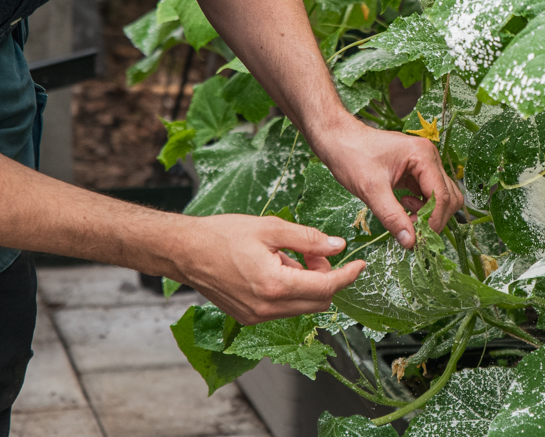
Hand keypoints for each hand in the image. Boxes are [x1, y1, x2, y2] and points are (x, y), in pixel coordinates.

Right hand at [175, 214, 365, 323]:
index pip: (326, 287)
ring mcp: (257, 317)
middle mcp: (267, 308)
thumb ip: (308, 239)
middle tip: (316, 252)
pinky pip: (284, 309)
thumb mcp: (270, 227)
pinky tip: (277, 268)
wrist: (185, 251)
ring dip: (309, 284)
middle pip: (318, 301)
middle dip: (327, 277)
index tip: (360, 264)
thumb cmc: (222, 235)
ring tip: (291, 256)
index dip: (348, 275)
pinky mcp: (248, 318)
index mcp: (274, 285)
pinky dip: (291, 290)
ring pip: (302, 306)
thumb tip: (337, 246)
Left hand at [315, 119, 463, 248]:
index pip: (441, 195)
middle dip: (433, 218)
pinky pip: (429, 194)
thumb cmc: (351, 156)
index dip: (432, 221)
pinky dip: (421, 206)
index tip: (417, 239)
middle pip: (448, 197)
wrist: (337, 139)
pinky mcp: (416, 171)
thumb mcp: (371, 190)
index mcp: (423, 155)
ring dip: (428, 213)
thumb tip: (411, 242)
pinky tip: (402, 206)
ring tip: (404, 215)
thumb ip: (393, 217)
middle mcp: (429, 157)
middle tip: (410, 230)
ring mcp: (424, 163)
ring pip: (441, 197)